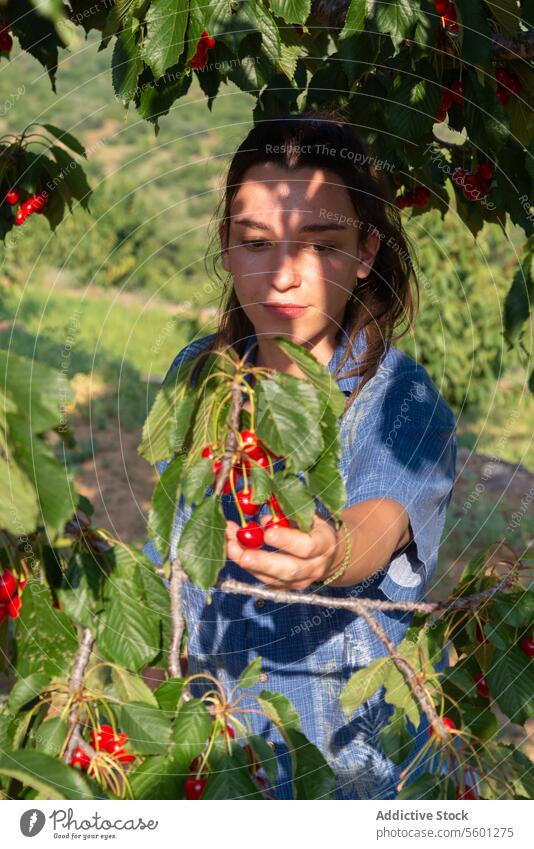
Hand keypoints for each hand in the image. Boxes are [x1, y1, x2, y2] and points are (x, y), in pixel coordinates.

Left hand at [224, 512, 340, 589]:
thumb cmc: (314, 528)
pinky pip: (266, 582)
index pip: (307, 546)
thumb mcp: (308, 516)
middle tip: (242, 553)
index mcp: (324, 544)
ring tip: (230, 547)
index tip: (267, 533)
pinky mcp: (287, 589)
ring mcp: (301, 582)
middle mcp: (315, 567)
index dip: (286, 540)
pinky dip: (249, 569)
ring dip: (249, 564)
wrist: (328, 554)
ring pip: (274, 579)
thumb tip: (264, 519)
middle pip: (289, 569)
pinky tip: (235, 554)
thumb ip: (289, 516)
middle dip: (262, 562)